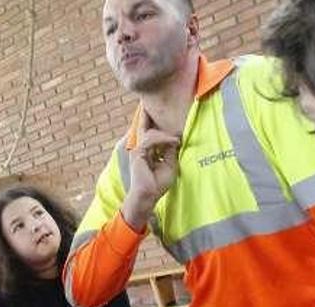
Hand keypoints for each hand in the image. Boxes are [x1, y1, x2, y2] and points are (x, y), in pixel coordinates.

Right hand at [121, 113, 180, 229]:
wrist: (148, 196)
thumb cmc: (158, 183)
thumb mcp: (169, 164)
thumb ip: (170, 150)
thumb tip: (174, 138)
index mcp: (146, 151)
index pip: (149, 132)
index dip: (150, 120)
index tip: (152, 110)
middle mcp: (140, 148)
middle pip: (143, 126)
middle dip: (145, 114)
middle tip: (146, 103)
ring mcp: (137, 150)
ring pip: (151, 133)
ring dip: (165, 135)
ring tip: (176, 140)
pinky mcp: (138, 153)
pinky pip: (150, 140)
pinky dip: (163, 140)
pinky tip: (173, 142)